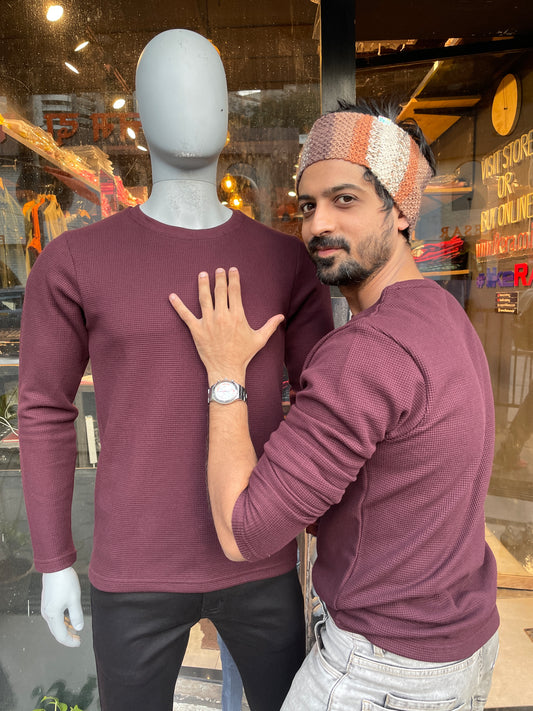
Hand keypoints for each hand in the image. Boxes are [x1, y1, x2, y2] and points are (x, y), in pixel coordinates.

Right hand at [41, 567, 83, 647]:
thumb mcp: (74, 599)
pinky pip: (54, 617)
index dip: (70, 642)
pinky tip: (69, 618)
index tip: (78, 642)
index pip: (61, 636)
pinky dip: (61, 621)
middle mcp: (47, 613)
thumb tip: (78, 628)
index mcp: (53, 615)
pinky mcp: (47, 602)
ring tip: (75, 628)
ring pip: (55, 624)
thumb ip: (76, 615)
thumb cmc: (64, 581)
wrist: (55, 567)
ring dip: (65, 628)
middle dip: (67, 637)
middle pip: (56, 632)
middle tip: (78, 638)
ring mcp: (46, 607)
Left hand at [169, 268, 283, 382]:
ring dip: (202, 284)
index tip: (232, 270)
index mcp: (237, 316)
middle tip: (218, 270)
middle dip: (219, 278)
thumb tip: (281, 316)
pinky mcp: (196, 330)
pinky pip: (185, 315)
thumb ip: (270, 325)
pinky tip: (172, 296)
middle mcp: (222, 316)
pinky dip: (178, 305)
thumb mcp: (260, 339)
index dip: (233, 279)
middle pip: (220, 291)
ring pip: (204, 298)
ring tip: (202, 275)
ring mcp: (208, 322)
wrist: (227, 369)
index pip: (235, 292)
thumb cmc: (244, 355)